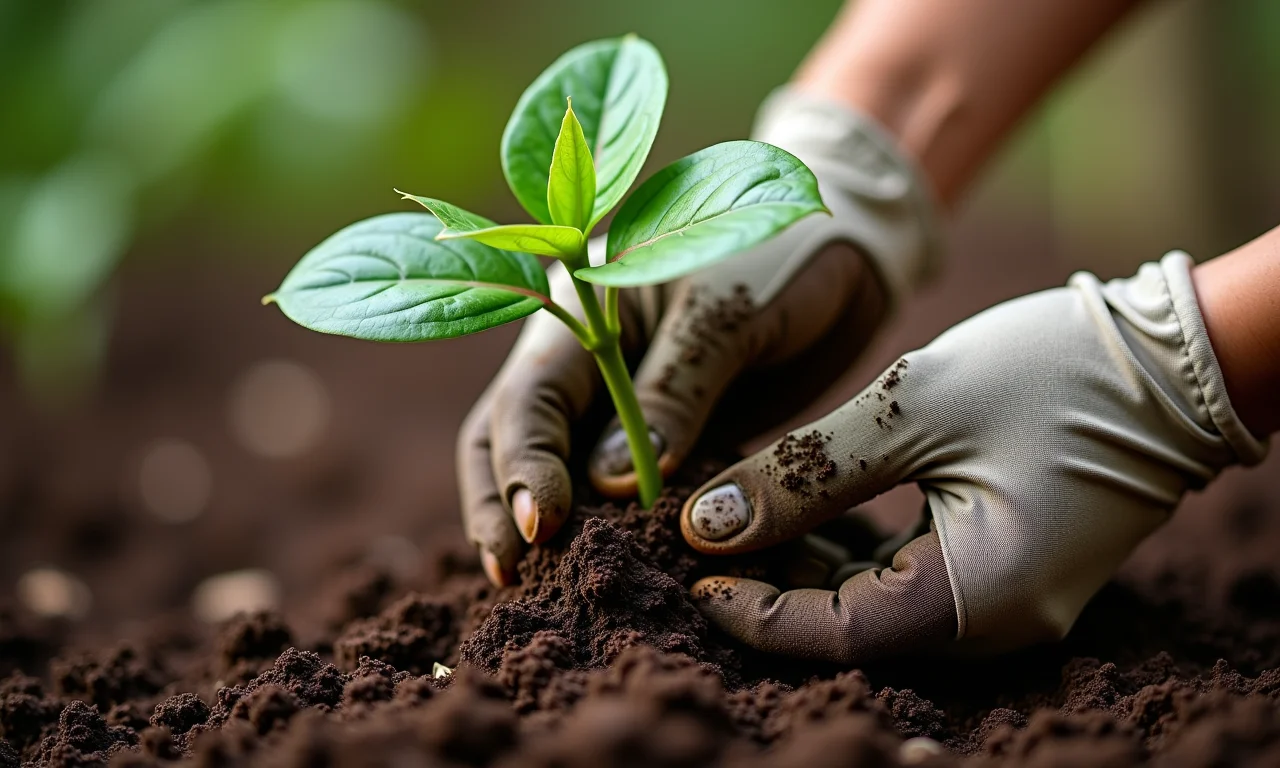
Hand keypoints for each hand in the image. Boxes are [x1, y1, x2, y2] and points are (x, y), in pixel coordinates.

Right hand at [458, 90, 940, 584]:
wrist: (847, 243)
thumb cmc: (784, 254)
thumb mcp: (725, 314)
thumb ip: (670, 395)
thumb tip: (609, 484)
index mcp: (580, 309)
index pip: (526, 399)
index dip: (522, 466)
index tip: (541, 527)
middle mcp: (586, 359)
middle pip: (511, 440)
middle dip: (503, 507)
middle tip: (512, 576)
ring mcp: (622, 399)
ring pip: (562, 470)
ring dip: (550, 526)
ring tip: (545, 588)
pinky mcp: (670, 433)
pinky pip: (630, 489)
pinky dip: (620, 530)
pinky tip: (619, 574)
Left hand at [682, 252, 1267, 662]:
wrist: (1171, 356)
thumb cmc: (1050, 373)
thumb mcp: (910, 411)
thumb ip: (800, 475)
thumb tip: (706, 526)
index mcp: (977, 600)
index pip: (838, 635)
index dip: (754, 611)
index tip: (690, 570)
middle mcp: (993, 620)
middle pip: (850, 622)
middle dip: (769, 577)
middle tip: (700, 529)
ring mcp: (1001, 594)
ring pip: (873, 597)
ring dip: (803, 557)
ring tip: (734, 510)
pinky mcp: (999, 561)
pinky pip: (906, 571)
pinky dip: (847, 542)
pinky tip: (796, 503)